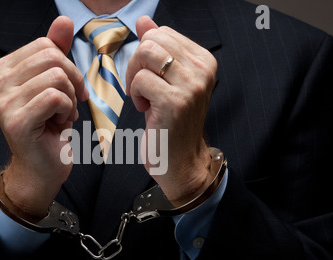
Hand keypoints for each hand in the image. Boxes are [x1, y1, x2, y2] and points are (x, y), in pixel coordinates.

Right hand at [0, 16, 87, 218]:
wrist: (42, 167)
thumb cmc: (49, 127)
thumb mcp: (55, 85)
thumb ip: (56, 52)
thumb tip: (64, 20)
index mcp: (2, 70)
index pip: (45, 45)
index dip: (68, 66)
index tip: (71, 90)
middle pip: (53, 57)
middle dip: (73, 81)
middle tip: (71, 103)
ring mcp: (3, 102)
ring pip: (57, 77)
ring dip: (71, 99)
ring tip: (62, 115)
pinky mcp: (16, 120)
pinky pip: (57, 98)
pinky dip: (68, 111)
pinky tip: (60, 124)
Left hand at [126, 16, 217, 205]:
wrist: (180, 160)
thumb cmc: (170, 122)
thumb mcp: (166, 81)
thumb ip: (158, 50)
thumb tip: (144, 21)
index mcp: (204, 60)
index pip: (162, 33)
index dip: (146, 55)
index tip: (151, 79)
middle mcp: (203, 70)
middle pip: (152, 40)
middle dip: (136, 64)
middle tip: (141, 88)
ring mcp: (192, 85)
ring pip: (145, 54)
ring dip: (134, 78)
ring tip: (144, 98)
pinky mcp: (175, 102)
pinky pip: (139, 80)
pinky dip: (134, 95)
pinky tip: (145, 110)